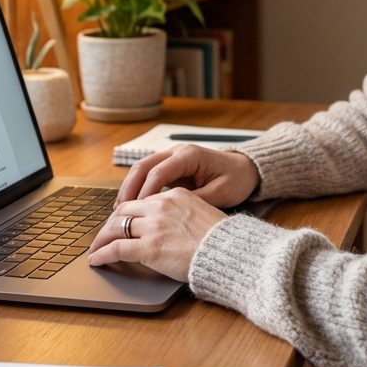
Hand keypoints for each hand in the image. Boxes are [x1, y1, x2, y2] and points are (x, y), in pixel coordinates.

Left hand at [88, 187, 225, 281]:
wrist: (229, 252)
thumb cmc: (221, 239)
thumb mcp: (202, 213)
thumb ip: (182, 214)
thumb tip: (173, 226)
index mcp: (175, 195)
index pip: (142, 201)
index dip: (128, 213)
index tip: (122, 222)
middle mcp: (161, 206)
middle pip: (124, 210)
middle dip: (110, 223)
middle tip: (104, 235)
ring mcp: (154, 226)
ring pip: (116, 227)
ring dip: (102, 239)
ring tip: (95, 249)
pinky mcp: (149, 247)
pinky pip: (116, 248)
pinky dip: (102, 253)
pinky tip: (96, 260)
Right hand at [114, 145, 260, 208]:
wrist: (247, 169)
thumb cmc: (236, 180)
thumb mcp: (219, 194)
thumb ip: (194, 201)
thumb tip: (169, 214)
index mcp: (188, 155)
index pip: (158, 172)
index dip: (144, 193)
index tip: (134, 212)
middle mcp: (177, 152)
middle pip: (143, 166)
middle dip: (129, 189)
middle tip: (119, 211)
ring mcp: (173, 157)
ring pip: (142, 169)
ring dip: (130, 188)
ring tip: (120, 211)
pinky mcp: (172, 166)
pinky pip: (149, 175)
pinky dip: (139, 189)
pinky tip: (133, 206)